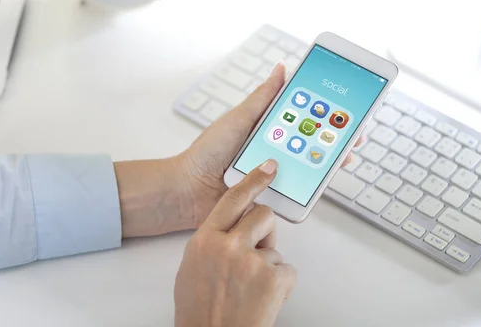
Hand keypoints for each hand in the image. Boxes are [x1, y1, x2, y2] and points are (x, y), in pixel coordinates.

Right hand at [174, 159, 296, 326]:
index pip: (233, 199)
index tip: (268, 168)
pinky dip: (280, 285)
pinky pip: (287, 270)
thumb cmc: (200, 312)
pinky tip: (263, 299)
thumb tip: (232, 227)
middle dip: (264, 231)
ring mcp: (251, 261)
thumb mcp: (193, 268)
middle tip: (258, 251)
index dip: (253, 180)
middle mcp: (228, 245)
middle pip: (262, 215)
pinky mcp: (273, 278)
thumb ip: (212, 242)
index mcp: (205, 240)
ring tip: (251, 289)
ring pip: (275, 248)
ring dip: (269, 266)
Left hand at [180, 61, 365, 226]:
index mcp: (269, 131)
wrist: (189, 189)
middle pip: (312, 145)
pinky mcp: (272, 196)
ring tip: (345, 156)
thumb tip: (282, 67)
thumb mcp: (239, 118)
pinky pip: (296, 192)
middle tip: (355, 135)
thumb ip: (263, 98)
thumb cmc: (208, 152)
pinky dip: (311, 187)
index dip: (325, 115)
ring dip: (329, 163)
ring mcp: (275, 175)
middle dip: (336, 140)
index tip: (345, 110)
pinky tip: (322, 180)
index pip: (304, 121)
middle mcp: (275, 152)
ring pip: (309, 169)